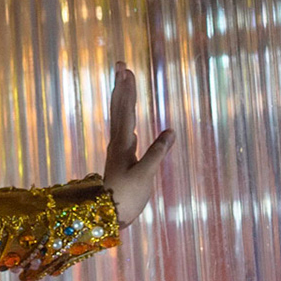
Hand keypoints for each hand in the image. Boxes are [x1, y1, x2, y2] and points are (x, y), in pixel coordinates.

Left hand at [101, 61, 173, 226]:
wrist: (109, 215)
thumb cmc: (126, 197)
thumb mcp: (144, 176)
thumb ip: (157, 153)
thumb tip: (171, 131)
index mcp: (122, 144)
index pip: (125, 111)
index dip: (128, 90)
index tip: (128, 70)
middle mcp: (117, 143)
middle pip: (119, 108)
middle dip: (121, 86)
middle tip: (121, 65)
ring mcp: (118, 150)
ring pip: (120, 117)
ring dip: (122, 98)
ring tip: (124, 82)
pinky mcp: (121, 158)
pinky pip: (124, 131)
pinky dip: (127, 119)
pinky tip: (129, 120)